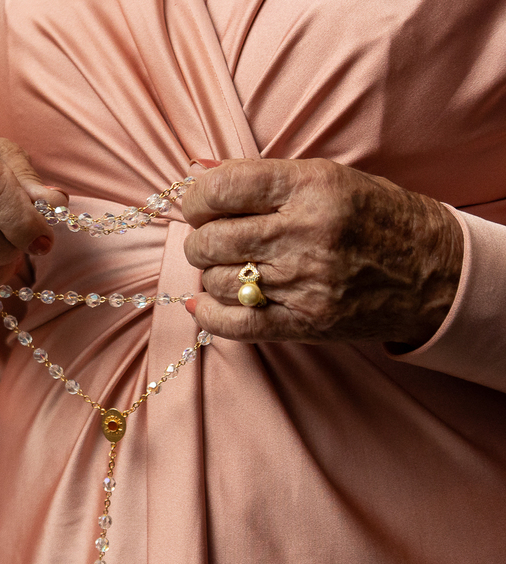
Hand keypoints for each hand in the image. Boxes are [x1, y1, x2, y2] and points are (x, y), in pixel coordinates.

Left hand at [181, 158, 463, 347]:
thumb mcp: (328, 177)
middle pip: (210, 239)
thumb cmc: (376, 217)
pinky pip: (233, 325)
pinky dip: (209, 315)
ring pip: (216, 281)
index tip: (200, 204)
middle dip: (200, 238)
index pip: (220, 189)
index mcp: (311, 187)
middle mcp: (305, 233)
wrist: (435, 272)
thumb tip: (198, 169)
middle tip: (214, 238)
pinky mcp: (304, 322)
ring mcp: (304, 282)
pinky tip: (206, 303)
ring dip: (213, 274)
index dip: (196, 198)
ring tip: (234, 266)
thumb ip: (260, 175)